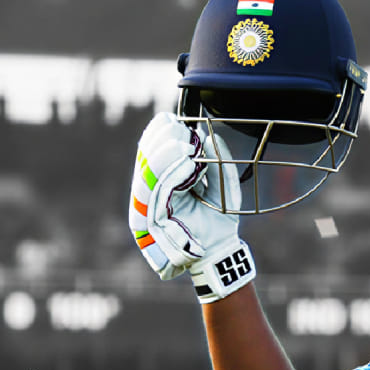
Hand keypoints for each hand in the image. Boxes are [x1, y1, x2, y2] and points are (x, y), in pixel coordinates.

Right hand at [129, 113, 255, 302]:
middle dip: (160, 140)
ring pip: (150, 173)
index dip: (158, 135)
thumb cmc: (220, 219)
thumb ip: (217, 162)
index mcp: (163, 184)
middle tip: (175, 125)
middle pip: (146, 161)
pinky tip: (184, 160)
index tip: (169, 118)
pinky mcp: (152, 219)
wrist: (221, 250)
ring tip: (183, 140)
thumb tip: (207, 135)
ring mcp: (149, 207)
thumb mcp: (223, 185)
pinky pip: (158, 191)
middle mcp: (151, 194)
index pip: (153, 155)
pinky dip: (171, 173)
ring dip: (165, 153)